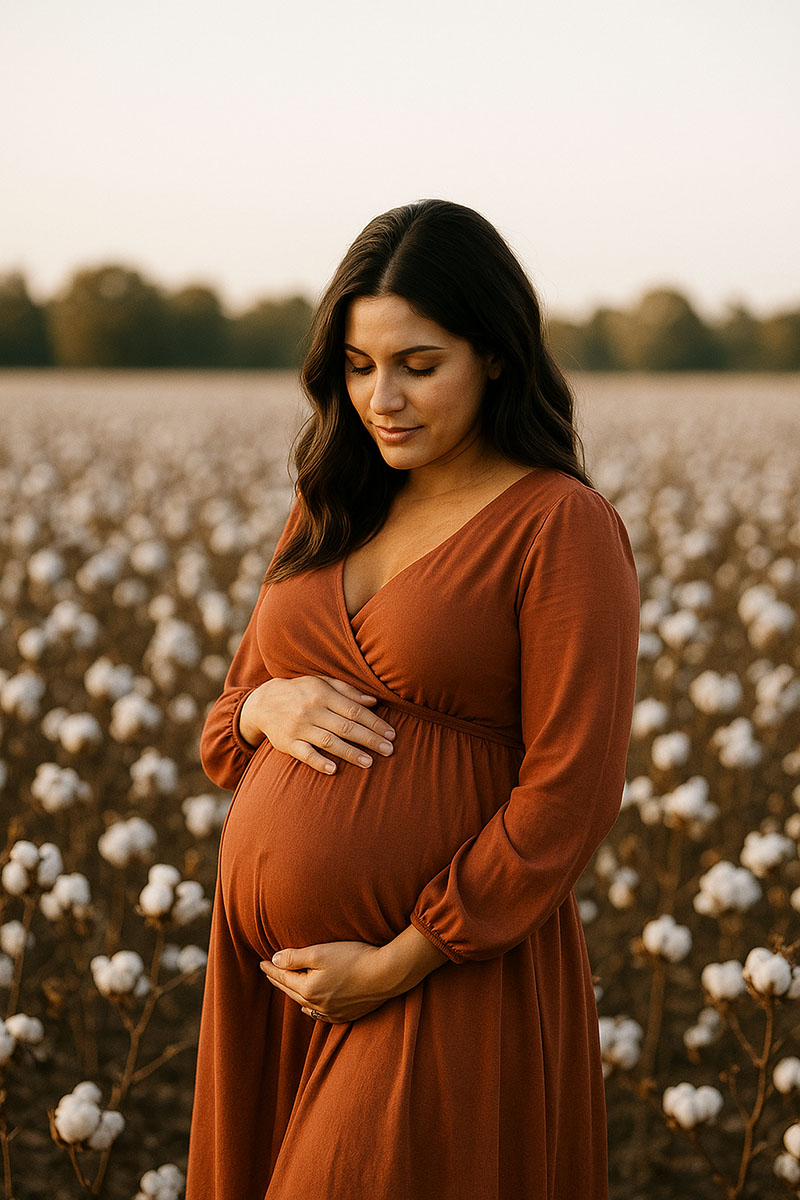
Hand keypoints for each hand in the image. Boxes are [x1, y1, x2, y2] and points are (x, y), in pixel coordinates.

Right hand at [238, 675, 395, 773]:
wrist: (262, 703)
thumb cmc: (301, 693)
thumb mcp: (322, 684)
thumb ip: (348, 691)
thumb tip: (374, 701)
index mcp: (322, 694)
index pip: (354, 710)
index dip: (374, 722)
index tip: (391, 733)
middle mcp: (311, 710)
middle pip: (345, 726)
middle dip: (369, 739)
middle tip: (389, 750)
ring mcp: (298, 727)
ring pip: (328, 741)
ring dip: (350, 753)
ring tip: (369, 762)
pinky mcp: (287, 743)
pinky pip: (304, 754)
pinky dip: (318, 762)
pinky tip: (333, 770)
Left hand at [259, 927, 448, 1023]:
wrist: (386, 974)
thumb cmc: (354, 958)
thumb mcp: (321, 951)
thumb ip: (295, 957)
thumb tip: (274, 960)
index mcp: (308, 989)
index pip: (283, 977)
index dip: (271, 969)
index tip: (261, 962)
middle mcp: (317, 1005)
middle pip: (292, 992)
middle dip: (279, 981)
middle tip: (268, 972)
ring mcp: (333, 1012)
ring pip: (305, 1005)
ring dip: (294, 994)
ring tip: (287, 986)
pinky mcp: (347, 1015)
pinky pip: (320, 1015)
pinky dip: (311, 1008)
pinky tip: (309, 1006)